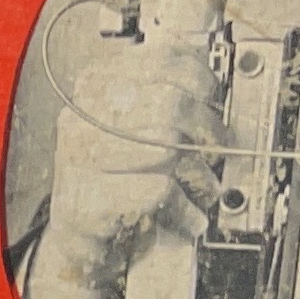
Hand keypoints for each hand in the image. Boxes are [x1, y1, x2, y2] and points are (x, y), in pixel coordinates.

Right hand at [22, 0, 219, 298]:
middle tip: (220, 149)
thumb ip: (171, 97)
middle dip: (208, 131)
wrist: (79, 239)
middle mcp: (81, 118)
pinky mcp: (88, 203)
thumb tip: (220, 92)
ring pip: (167, 148)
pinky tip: (187, 215)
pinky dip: (186, 209)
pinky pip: (158, 192)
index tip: (215, 100)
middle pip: (170, 105)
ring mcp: (79, 162)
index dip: (203, 80)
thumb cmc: (115, 179)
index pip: (162, 59)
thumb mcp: (137, 125)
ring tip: (203, 188)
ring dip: (200, 175)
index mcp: (95, 86)